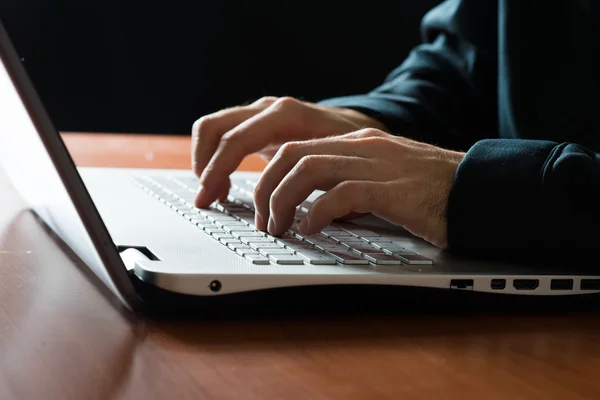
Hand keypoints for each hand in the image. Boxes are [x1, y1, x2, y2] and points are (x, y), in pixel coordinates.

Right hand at [191, 96, 387, 206]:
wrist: (355, 126)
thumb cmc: (349, 147)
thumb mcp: (340, 164)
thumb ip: (321, 185)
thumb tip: (311, 220)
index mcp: (287, 116)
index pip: (237, 139)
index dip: (218, 170)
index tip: (211, 197)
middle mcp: (268, 110)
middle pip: (214, 129)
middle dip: (204, 166)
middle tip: (206, 200)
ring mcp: (258, 114)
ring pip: (211, 128)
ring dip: (205, 162)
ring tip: (214, 195)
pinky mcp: (254, 124)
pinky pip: (221, 135)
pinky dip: (214, 160)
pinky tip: (224, 187)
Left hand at [253, 129, 465, 247]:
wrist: (480, 190)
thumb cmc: (432, 192)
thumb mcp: (382, 180)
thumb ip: (349, 184)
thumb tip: (313, 207)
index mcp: (358, 144)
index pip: (297, 148)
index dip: (269, 178)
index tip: (262, 207)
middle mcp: (363, 148)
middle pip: (293, 154)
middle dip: (266, 188)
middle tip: (264, 221)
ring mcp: (378, 165)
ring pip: (309, 169)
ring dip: (283, 200)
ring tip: (280, 228)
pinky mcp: (393, 189)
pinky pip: (343, 193)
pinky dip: (318, 212)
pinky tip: (311, 228)